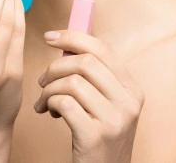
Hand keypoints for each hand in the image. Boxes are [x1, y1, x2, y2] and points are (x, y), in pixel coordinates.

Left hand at [33, 30, 144, 162]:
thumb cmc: (99, 137)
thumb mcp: (107, 106)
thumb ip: (94, 78)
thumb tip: (65, 45)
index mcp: (132, 89)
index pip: (103, 49)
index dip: (73, 37)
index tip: (50, 37)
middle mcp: (129, 102)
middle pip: (85, 62)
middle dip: (55, 67)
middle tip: (43, 81)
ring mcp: (115, 120)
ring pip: (72, 82)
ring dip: (49, 89)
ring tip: (46, 102)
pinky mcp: (95, 136)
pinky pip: (64, 103)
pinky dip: (50, 103)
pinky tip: (50, 112)